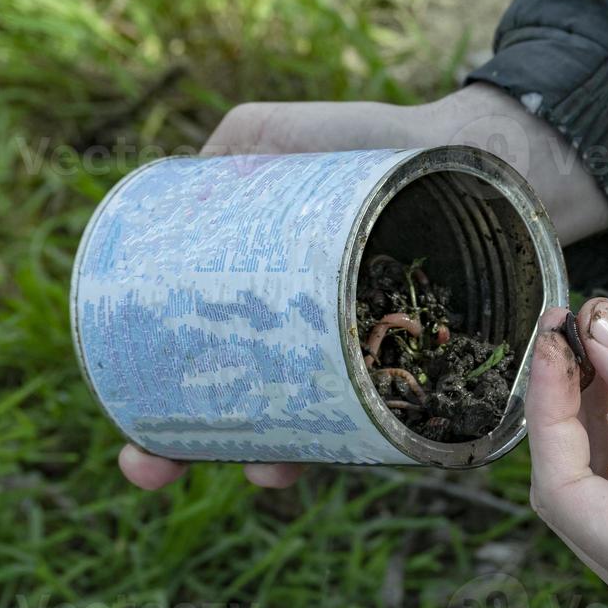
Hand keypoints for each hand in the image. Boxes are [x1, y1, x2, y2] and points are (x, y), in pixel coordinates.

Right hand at [118, 84, 607, 489]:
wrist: (473, 152)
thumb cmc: (375, 146)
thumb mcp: (287, 134)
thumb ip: (234, 149)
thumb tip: (181, 182)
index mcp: (273, 312)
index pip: (208, 374)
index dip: (161, 416)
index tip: (134, 444)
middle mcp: (316, 351)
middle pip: (245, 417)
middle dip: (193, 453)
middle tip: (151, 471)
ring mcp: (369, 369)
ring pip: (315, 431)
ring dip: (278, 461)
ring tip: (261, 473)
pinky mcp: (428, 375)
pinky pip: (397, 421)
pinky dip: (372, 442)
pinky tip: (343, 451)